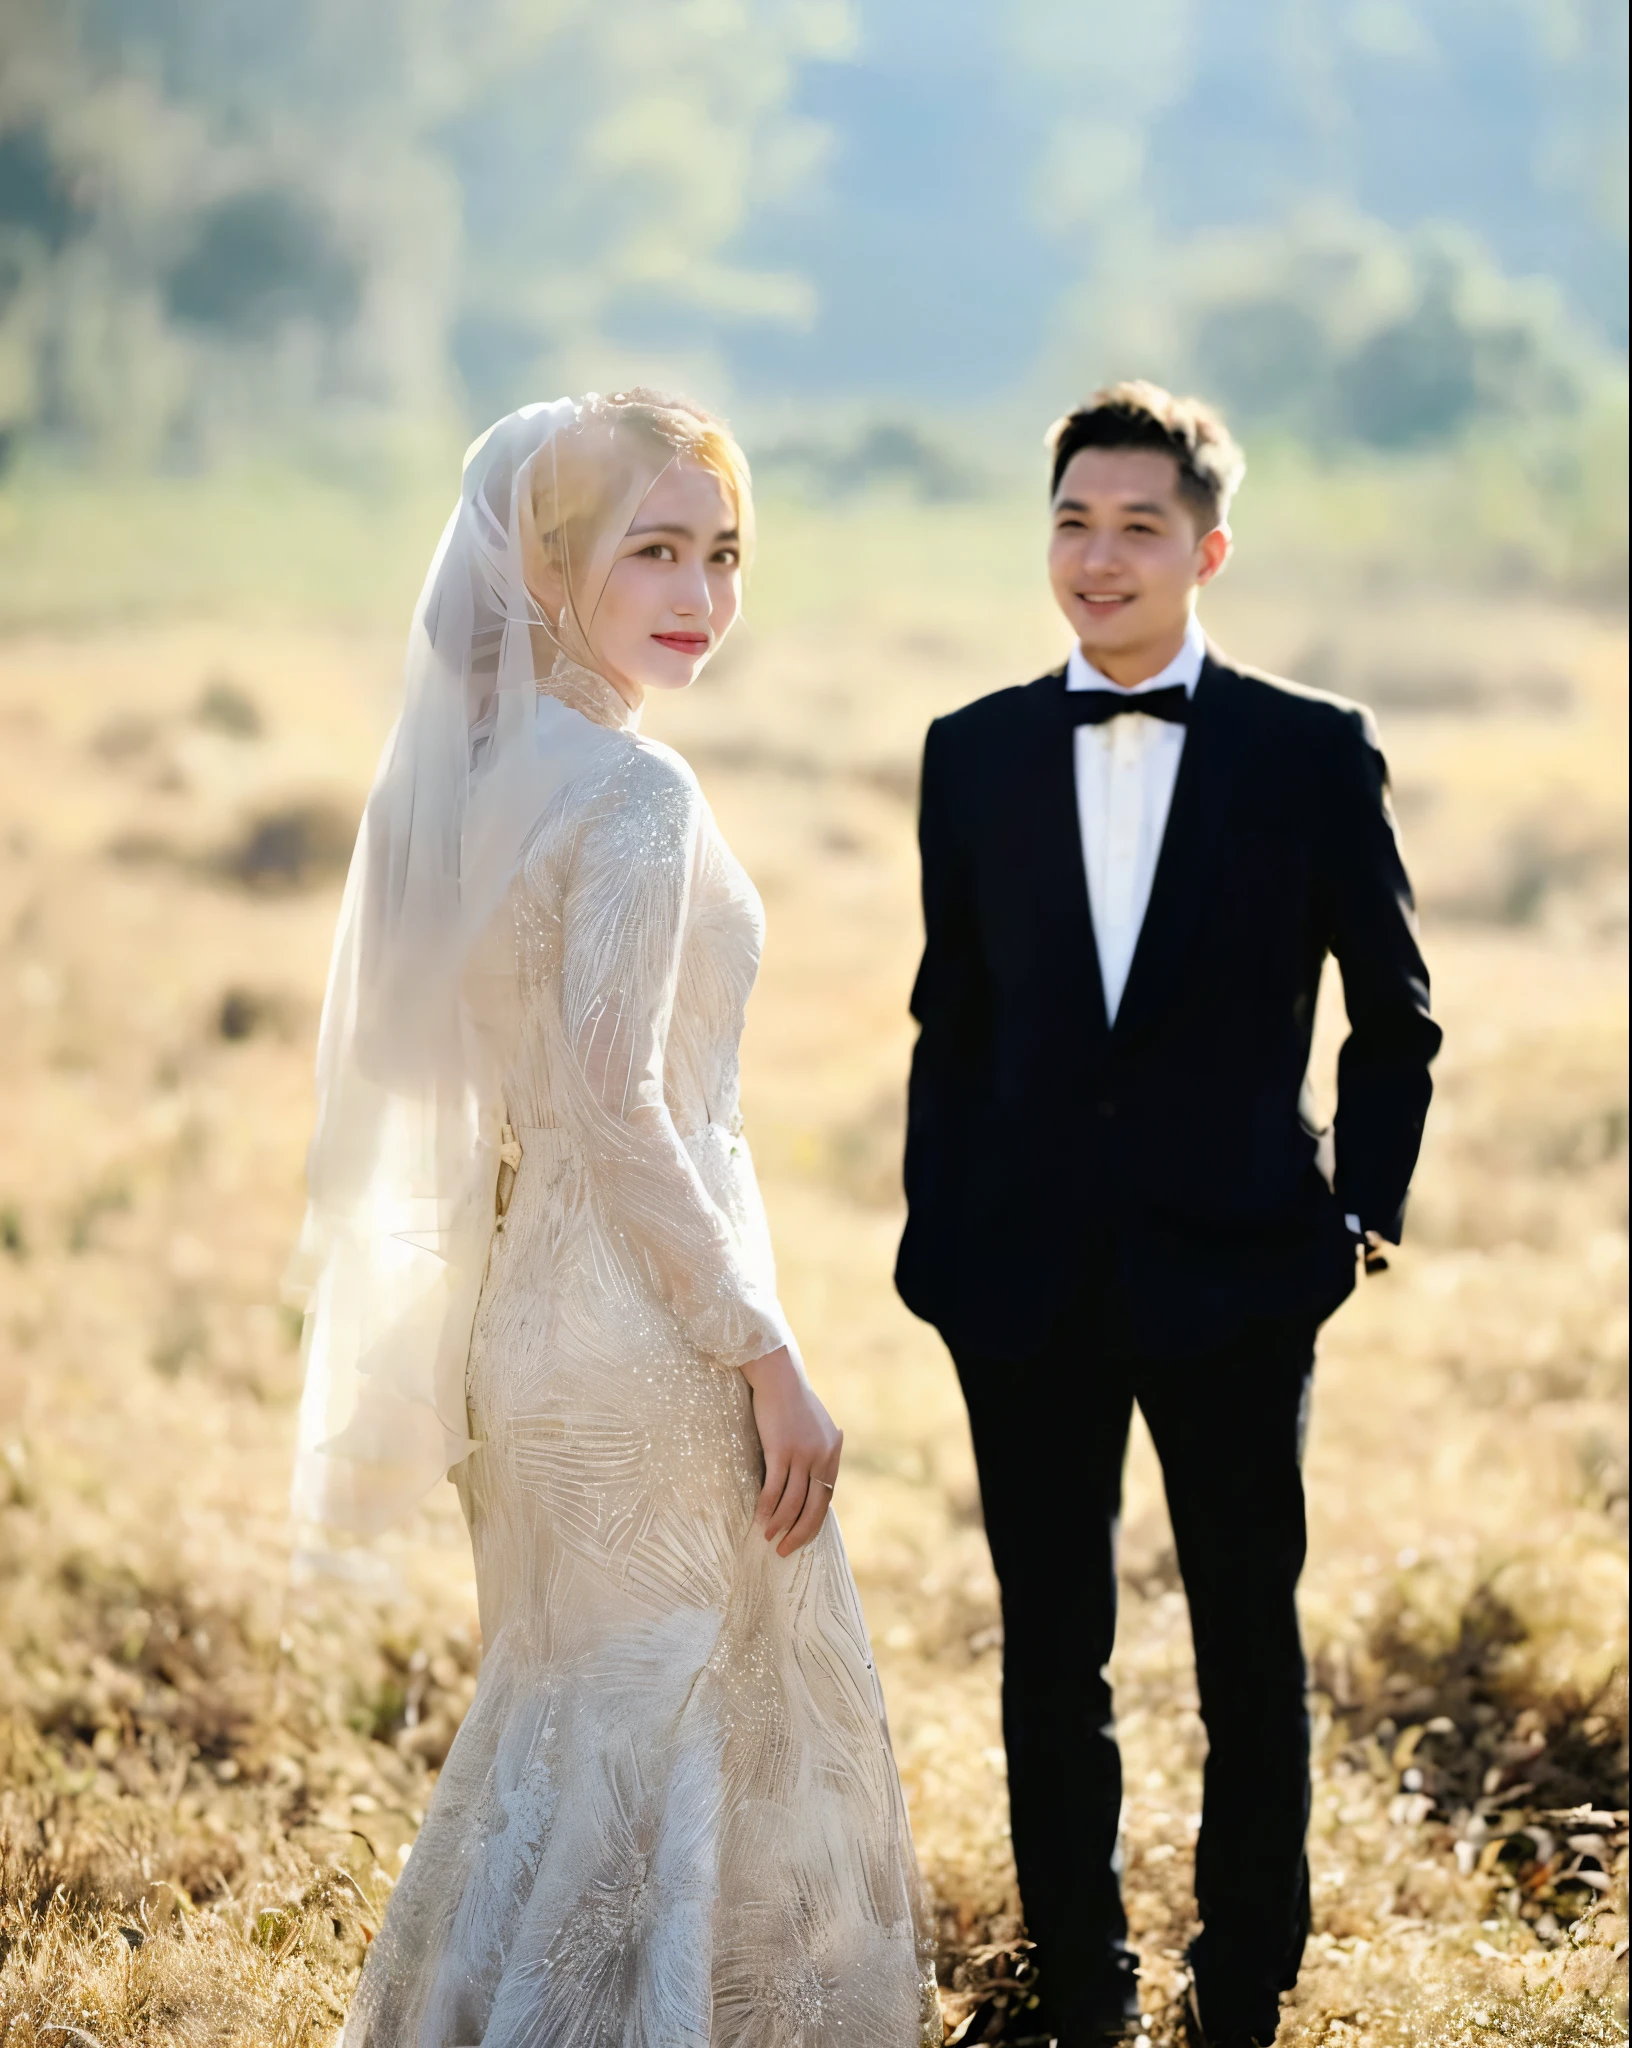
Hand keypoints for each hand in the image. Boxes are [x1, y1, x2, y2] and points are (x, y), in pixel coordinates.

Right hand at [740, 1345, 842, 1557]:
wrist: (779, 1376)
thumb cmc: (792, 1402)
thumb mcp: (815, 1428)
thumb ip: (818, 1452)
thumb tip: (813, 1480)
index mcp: (832, 1453)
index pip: (826, 1498)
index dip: (812, 1522)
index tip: (799, 1537)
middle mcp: (822, 1456)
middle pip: (813, 1506)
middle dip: (799, 1533)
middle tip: (785, 1550)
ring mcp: (802, 1454)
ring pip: (792, 1502)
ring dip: (779, 1524)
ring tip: (768, 1537)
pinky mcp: (781, 1450)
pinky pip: (774, 1488)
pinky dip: (767, 1508)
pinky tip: (760, 1519)